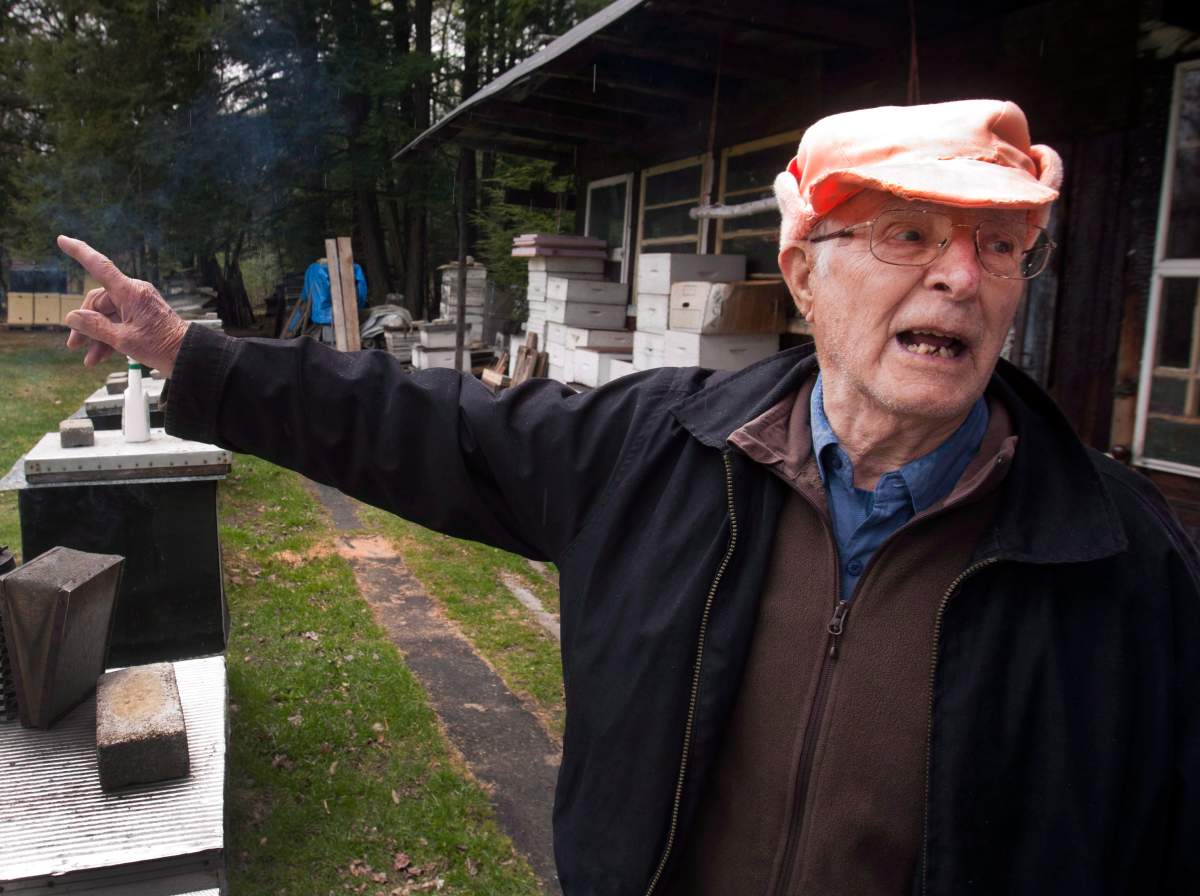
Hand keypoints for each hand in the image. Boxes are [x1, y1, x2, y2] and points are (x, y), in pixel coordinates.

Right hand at [57, 235, 190, 375]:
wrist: (189, 356)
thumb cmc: (162, 346)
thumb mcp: (123, 339)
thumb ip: (95, 327)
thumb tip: (73, 317)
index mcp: (130, 292)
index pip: (100, 266)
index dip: (79, 252)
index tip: (62, 240)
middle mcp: (135, 293)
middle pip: (99, 302)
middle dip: (85, 324)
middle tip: (73, 344)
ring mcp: (139, 305)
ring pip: (108, 316)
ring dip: (96, 336)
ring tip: (88, 358)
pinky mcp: (143, 316)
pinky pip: (119, 322)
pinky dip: (109, 338)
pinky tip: (99, 356)